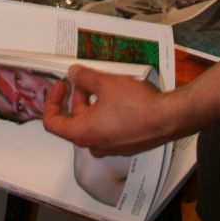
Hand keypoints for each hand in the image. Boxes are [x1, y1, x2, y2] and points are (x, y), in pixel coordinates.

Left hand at [41, 64, 168, 155]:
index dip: (51, 101)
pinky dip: (105, 111)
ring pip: (91, 123)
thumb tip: (73, 74)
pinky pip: (107, 128)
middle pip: (74, 120)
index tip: (61, 86)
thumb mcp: (105, 83)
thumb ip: (84, 77)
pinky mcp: (125, 144)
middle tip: (85, 78)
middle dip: (77, 96)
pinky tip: (117, 95)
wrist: (168, 118)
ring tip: (103, 83)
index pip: (52, 123)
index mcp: (83, 133)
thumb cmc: (136, 106)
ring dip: (92, 103)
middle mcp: (94, 144)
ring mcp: (110, 146)